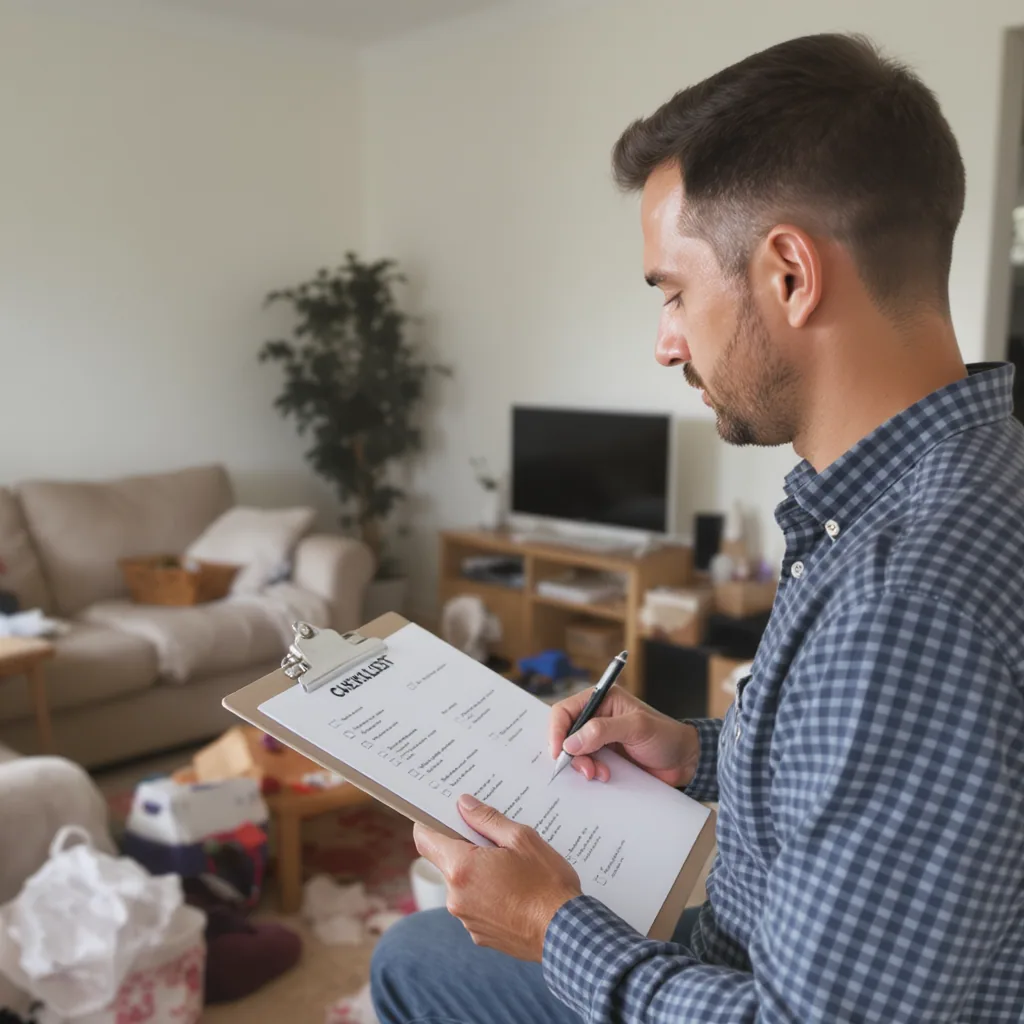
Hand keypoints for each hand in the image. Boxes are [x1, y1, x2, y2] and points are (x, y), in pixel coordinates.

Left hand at [412, 793, 581, 961]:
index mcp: (461, 868)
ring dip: (481, 874)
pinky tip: (517, 894)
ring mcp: (467, 919)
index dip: (431, 823)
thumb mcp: (521, 839)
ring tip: (515, 871)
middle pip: (448, 861)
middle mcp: (456, 897)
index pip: (425, 839)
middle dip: (468, 848)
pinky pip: (476, 906)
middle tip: (498, 843)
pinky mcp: (480, 935)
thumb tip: (464, 804)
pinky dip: (490, 896)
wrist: (566, 934)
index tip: (444, 815)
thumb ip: (487, 819)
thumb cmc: (546, 884)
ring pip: (464, 884)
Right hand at [549, 684, 699, 785]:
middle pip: (565, 733)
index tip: (559, 752)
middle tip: (586, 769)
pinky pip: (586, 765)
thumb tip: (571, 742)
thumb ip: (602, 730)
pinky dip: (590, 773)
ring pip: (573, 752)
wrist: (685, 761)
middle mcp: (596, 716)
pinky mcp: (604, 757)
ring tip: (600, 774)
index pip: (565, 710)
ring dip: (582, 765)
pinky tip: (604, 776)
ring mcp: (599, 738)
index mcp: (601, 699)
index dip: (556, 731)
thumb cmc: (666, 736)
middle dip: (570, 753)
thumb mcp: (637, 728)